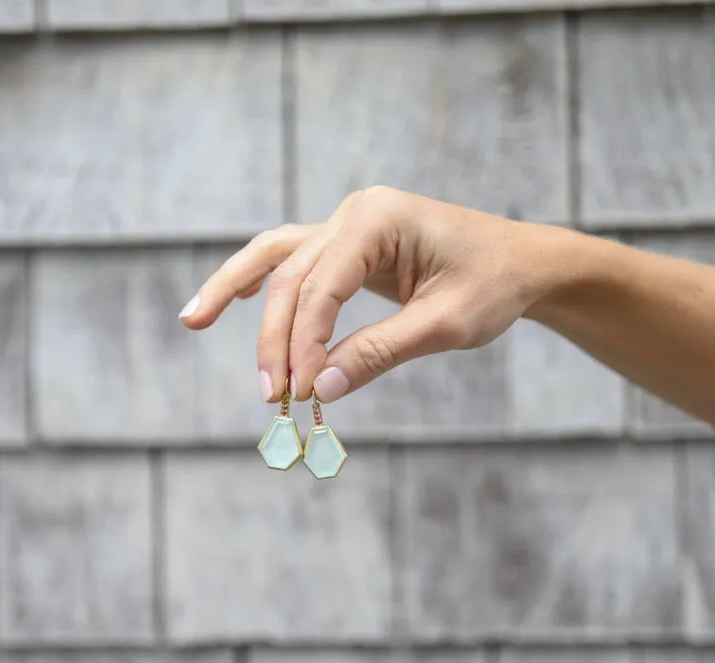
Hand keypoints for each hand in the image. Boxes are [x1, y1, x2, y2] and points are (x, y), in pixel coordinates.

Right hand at [177, 186, 574, 403]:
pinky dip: (258, 281)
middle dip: (276, 338)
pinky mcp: (346, 245)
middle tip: (272, 396)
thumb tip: (321, 388)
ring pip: (275, 259)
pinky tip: (230, 301)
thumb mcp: (446, 325)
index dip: (304, 342)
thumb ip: (380, 352)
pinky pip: (291, 261)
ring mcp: (345, 225)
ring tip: (191, 319)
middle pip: (291, 276)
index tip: (301, 391)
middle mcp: (354, 213)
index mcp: (380, 219)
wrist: (523, 263)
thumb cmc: (494, 286)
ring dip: (234, 291)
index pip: (322, 286)